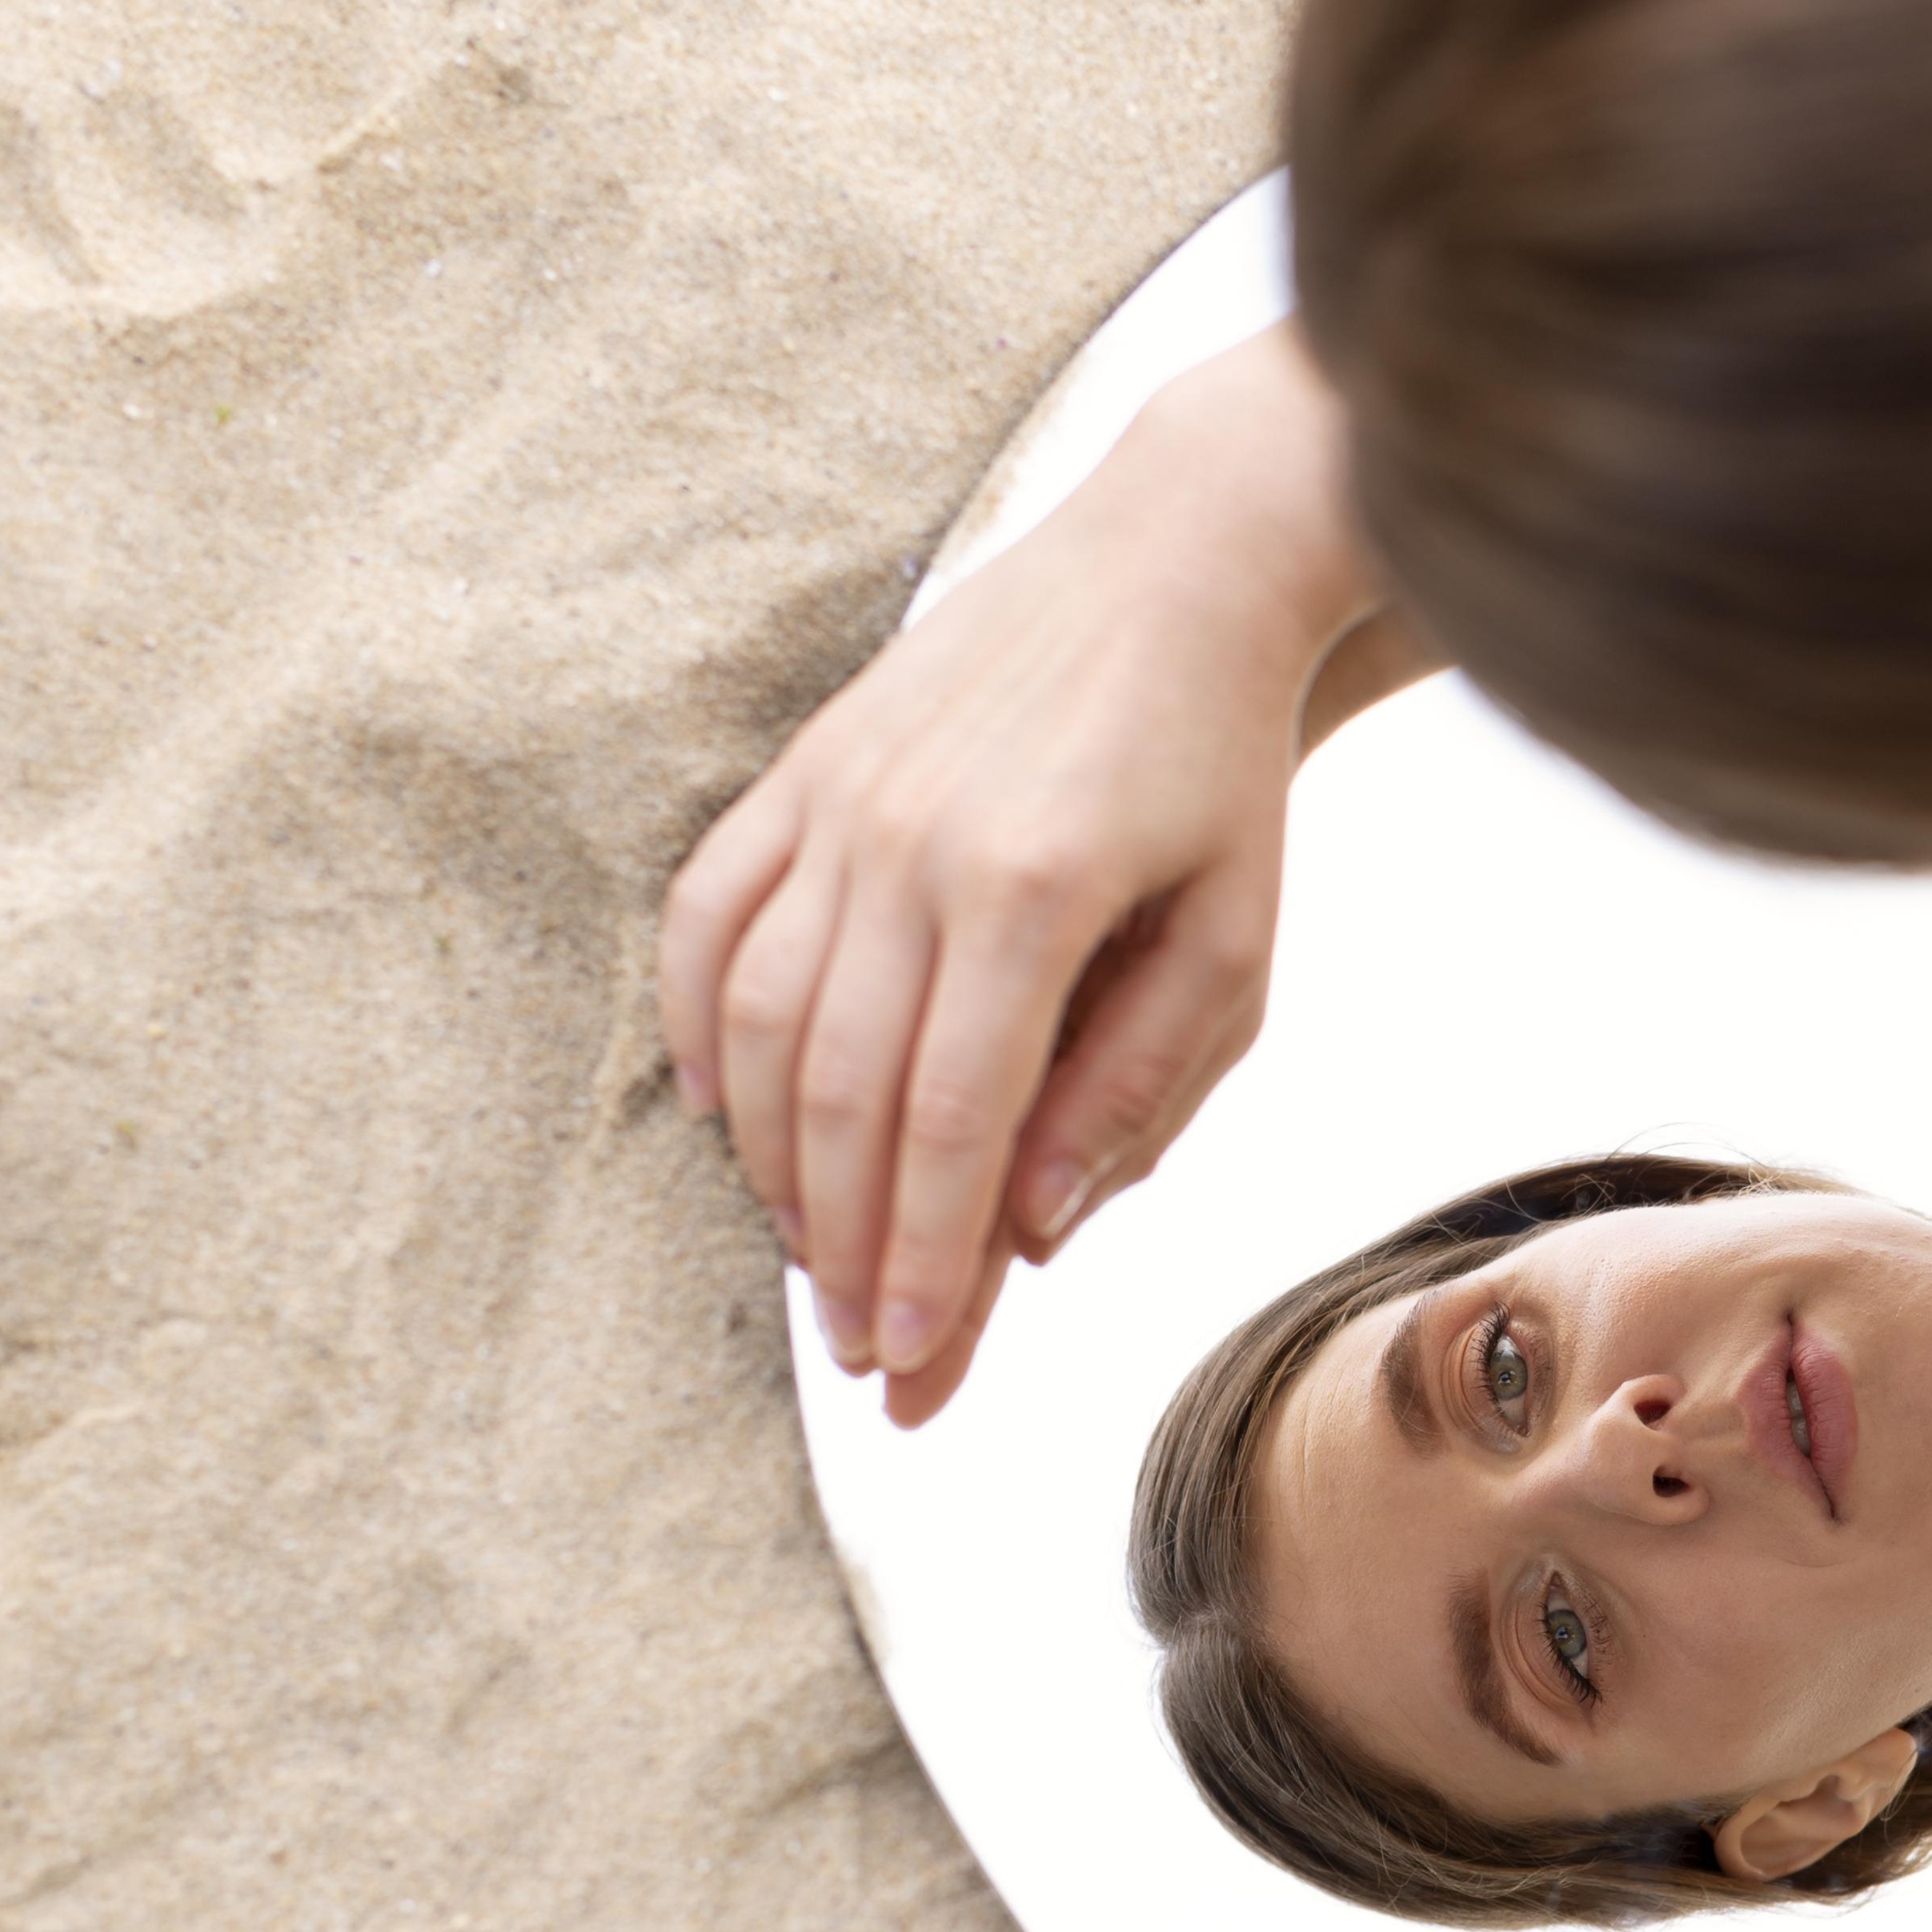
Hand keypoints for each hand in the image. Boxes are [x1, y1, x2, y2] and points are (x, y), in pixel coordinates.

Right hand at [660, 324, 1376, 1414]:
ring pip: (759, 1018)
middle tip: (860, 1351)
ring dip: (773, 1160)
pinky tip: (721, 1112)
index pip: (948, 1124)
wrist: (1176, 564)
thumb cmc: (1219, 777)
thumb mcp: (1233, 942)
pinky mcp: (803, 765)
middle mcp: (910, 840)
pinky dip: (698, 1022)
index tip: (913, 1367)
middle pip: (840, 1091)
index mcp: (1031, 888)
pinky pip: (708, 914)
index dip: (922, 1260)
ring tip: (809, 1255)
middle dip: (842, 1245)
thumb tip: (1030, 1229)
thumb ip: (1136, 1086)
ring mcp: (841, 795)